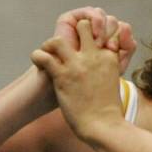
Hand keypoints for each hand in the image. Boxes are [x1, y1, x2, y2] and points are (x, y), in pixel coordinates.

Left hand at [32, 19, 124, 138]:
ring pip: (58, 40)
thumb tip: (101, 60)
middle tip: (65, 43)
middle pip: (83, 25)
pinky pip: (44, 57)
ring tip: (48, 52)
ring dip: (49, 44)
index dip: (92, 33)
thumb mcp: (115, 80)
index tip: (84, 43)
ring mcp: (77, 66)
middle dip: (73, 30)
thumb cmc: (108, 108)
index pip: (101, 30)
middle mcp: (93, 57)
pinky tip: (37, 62)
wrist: (104, 126)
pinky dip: (37, 57)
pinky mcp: (63, 77)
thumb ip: (108, 66)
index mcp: (108, 57)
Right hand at [54, 7, 136, 73]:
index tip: (116, 51)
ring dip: (104, 29)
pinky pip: (90, 11)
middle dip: (113, 35)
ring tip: (100, 44)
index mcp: (110, 37)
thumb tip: (126, 27)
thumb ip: (128, 46)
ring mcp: (85, 22)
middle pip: (114, 22)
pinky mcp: (72, 18)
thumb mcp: (116, 63)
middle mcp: (98, 28)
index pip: (124, 30)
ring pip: (104, 16)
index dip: (123, 38)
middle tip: (109, 48)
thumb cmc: (92, 76)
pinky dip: (96, 21)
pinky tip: (95, 34)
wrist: (70, 83)